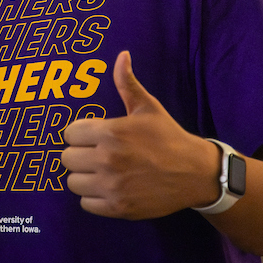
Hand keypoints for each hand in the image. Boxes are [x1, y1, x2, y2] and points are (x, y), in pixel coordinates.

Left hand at [61, 50, 220, 219]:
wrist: (196, 173)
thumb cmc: (168, 137)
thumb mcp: (148, 107)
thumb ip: (127, 83)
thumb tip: (122, 55)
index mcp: (111, 132)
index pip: (69, 133)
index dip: (79, 134)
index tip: (91, 137)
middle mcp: (108, 159)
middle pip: (66, 158)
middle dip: (79, 155)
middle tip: (95, 154)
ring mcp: (113, 186)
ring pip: (72, 182)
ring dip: (84, 177)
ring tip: (100, 172)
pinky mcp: (119, 208)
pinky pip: (85, 204)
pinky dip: (93, 198)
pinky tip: (108, 188)